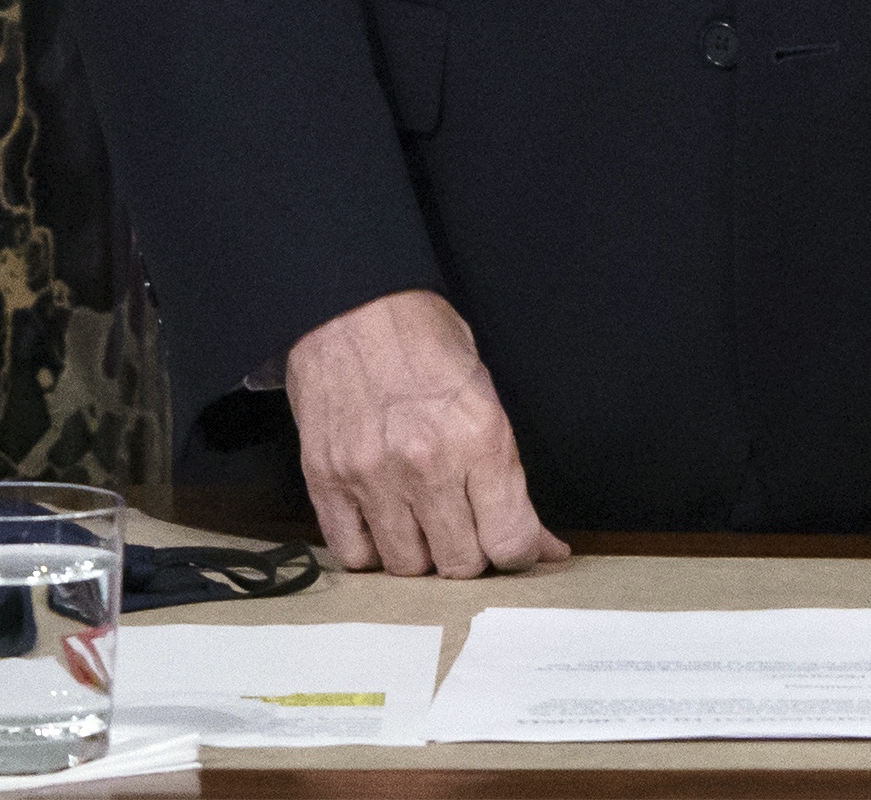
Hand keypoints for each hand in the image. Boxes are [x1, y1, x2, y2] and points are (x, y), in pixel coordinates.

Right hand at [284, 289, 567, 578]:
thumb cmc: (423, 340)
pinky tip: (382, 522)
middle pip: (460, 565)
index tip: (513, 545)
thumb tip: (543, 544)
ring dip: (420, 554)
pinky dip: (371, 549)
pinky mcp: (327, 480)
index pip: (510, 540)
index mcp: (478, 436)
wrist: (350, 304)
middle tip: (466, 528)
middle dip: (470, 554)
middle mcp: (426, 463)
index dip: (518, 553)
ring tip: (422, 522)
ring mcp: (371, 476)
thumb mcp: (486, 393)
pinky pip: (353, 553)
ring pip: (407, 567)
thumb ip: (511, 474)